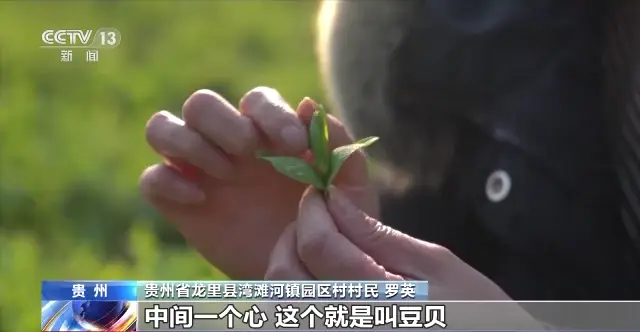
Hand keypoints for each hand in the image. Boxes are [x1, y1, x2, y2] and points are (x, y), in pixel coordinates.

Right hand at [139, 88, 377, 278]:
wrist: (304, 275)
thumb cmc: (328, 228)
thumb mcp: (348, 194)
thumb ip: (340, 150)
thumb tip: (309, 105)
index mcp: (267, 134)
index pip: (256, 99)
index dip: (271, 113)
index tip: (293, 145)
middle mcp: (227, 146)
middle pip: (200, 103)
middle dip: (222, 121)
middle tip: (249, 152)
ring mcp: (199, 172)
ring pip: (162, 127)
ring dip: (188, 143)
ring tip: (224, 174)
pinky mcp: (179, 203)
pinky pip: (151, 179)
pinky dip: (166, 183)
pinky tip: (200, 200)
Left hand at [266, 185, 511, 299]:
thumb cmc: (474, 311)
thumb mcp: (436, 265)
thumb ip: (379, 236)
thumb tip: (335, 201)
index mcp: (378, 300)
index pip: (317, 245)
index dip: (312, 211)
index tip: (320, 193)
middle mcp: (344, 323)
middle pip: (284, 276)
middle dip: (292, 235)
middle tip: (315, 218)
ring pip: (278, 304)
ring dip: (288, 266)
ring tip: (316, 249)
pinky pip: (291, 320)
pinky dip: (293, 295)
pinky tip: (318, 281)